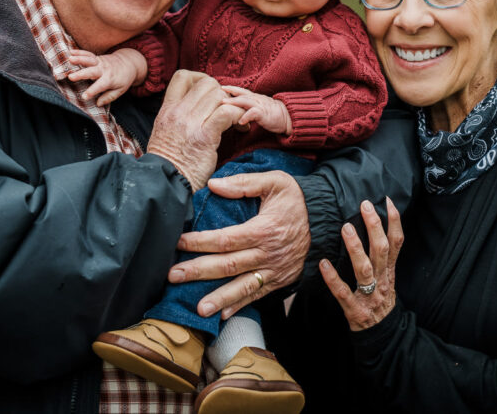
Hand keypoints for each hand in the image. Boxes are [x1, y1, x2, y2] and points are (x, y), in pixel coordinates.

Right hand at [66, 48, 146, 105]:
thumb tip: (98, 104)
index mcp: (110, 79)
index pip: (100, 86)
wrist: (129, 63)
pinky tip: (70, 52)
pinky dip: (80, 52)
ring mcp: (100, 62)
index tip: (83, 97)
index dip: (92, 91)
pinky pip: (88, 54)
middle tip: (70, 77)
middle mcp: (104, 70)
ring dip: (80, 59)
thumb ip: (109, 97)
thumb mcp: (120, 90)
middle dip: (81, 74)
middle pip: (92, 71)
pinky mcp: (97, 57)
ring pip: (89, 60)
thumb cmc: (123, 79)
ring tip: (70, 59)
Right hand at [146, 70, 242, 189]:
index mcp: (167, 110)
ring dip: (233, 105)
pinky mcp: (205, 137)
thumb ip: (178, 117)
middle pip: (207, 83)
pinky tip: (241, 128)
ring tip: (237, 121)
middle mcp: (177, 113)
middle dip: (222, 94)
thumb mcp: (164, 132)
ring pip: (218, 94)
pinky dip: (238, 117)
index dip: (201, 79)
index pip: (183, 76)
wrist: (166, 185)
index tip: (210, 95)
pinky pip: (227, 113)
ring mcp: (191, 123)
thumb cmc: (170, 163)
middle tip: (227, 110)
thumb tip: (198, 106)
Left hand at [168, 170, 309, 318]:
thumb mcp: (275, 182)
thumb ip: (244, 182)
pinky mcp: (279, 280)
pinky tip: (223, 314)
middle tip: (173, 276)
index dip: (199, 242)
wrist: (324, 220)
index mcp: (263, 229)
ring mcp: (274, 270)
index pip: (225, 239)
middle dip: (198, 271)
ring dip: (219, 298)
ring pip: (242, 286)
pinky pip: (257, 295)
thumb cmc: (295, 200)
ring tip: (199, 309)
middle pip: (228, 265)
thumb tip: (213, 184)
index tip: (178, 243)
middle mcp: (267, 253)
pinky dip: (240, 305)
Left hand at [221, 85, 291, 134]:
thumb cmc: (273, 113)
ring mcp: (260, 105)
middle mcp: (256, 99)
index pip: (241, 91)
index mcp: (255, 97)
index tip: (221, 87)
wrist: (288, 117)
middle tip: (218, 92)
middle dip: (229, 92)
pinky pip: (253, 113)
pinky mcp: (264, 114)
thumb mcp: (259, 107)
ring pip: (245, 101)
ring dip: (233, 102)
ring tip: (224, 104)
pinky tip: (240, 121)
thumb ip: (249, 107)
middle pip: (241, 93)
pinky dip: (246, 117)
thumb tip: (237, 110)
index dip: (231, 88)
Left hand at [320, 198, 403, 331]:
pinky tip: (323, 264)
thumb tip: (372, 228)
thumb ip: (381, 258)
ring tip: (346, 228)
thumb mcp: (387, 278)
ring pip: (364, 269)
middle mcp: (382, 280)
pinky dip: (333, 279)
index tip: (386, 201)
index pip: (396, 243)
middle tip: (365, 206)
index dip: (394, 221)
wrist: (383, 336)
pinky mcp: (354, 309)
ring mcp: (369, 296)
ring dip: (355, 248)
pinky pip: (343, 292)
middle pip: (381, 250)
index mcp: (390, 271)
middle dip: (374, 226)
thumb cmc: (380, 302)